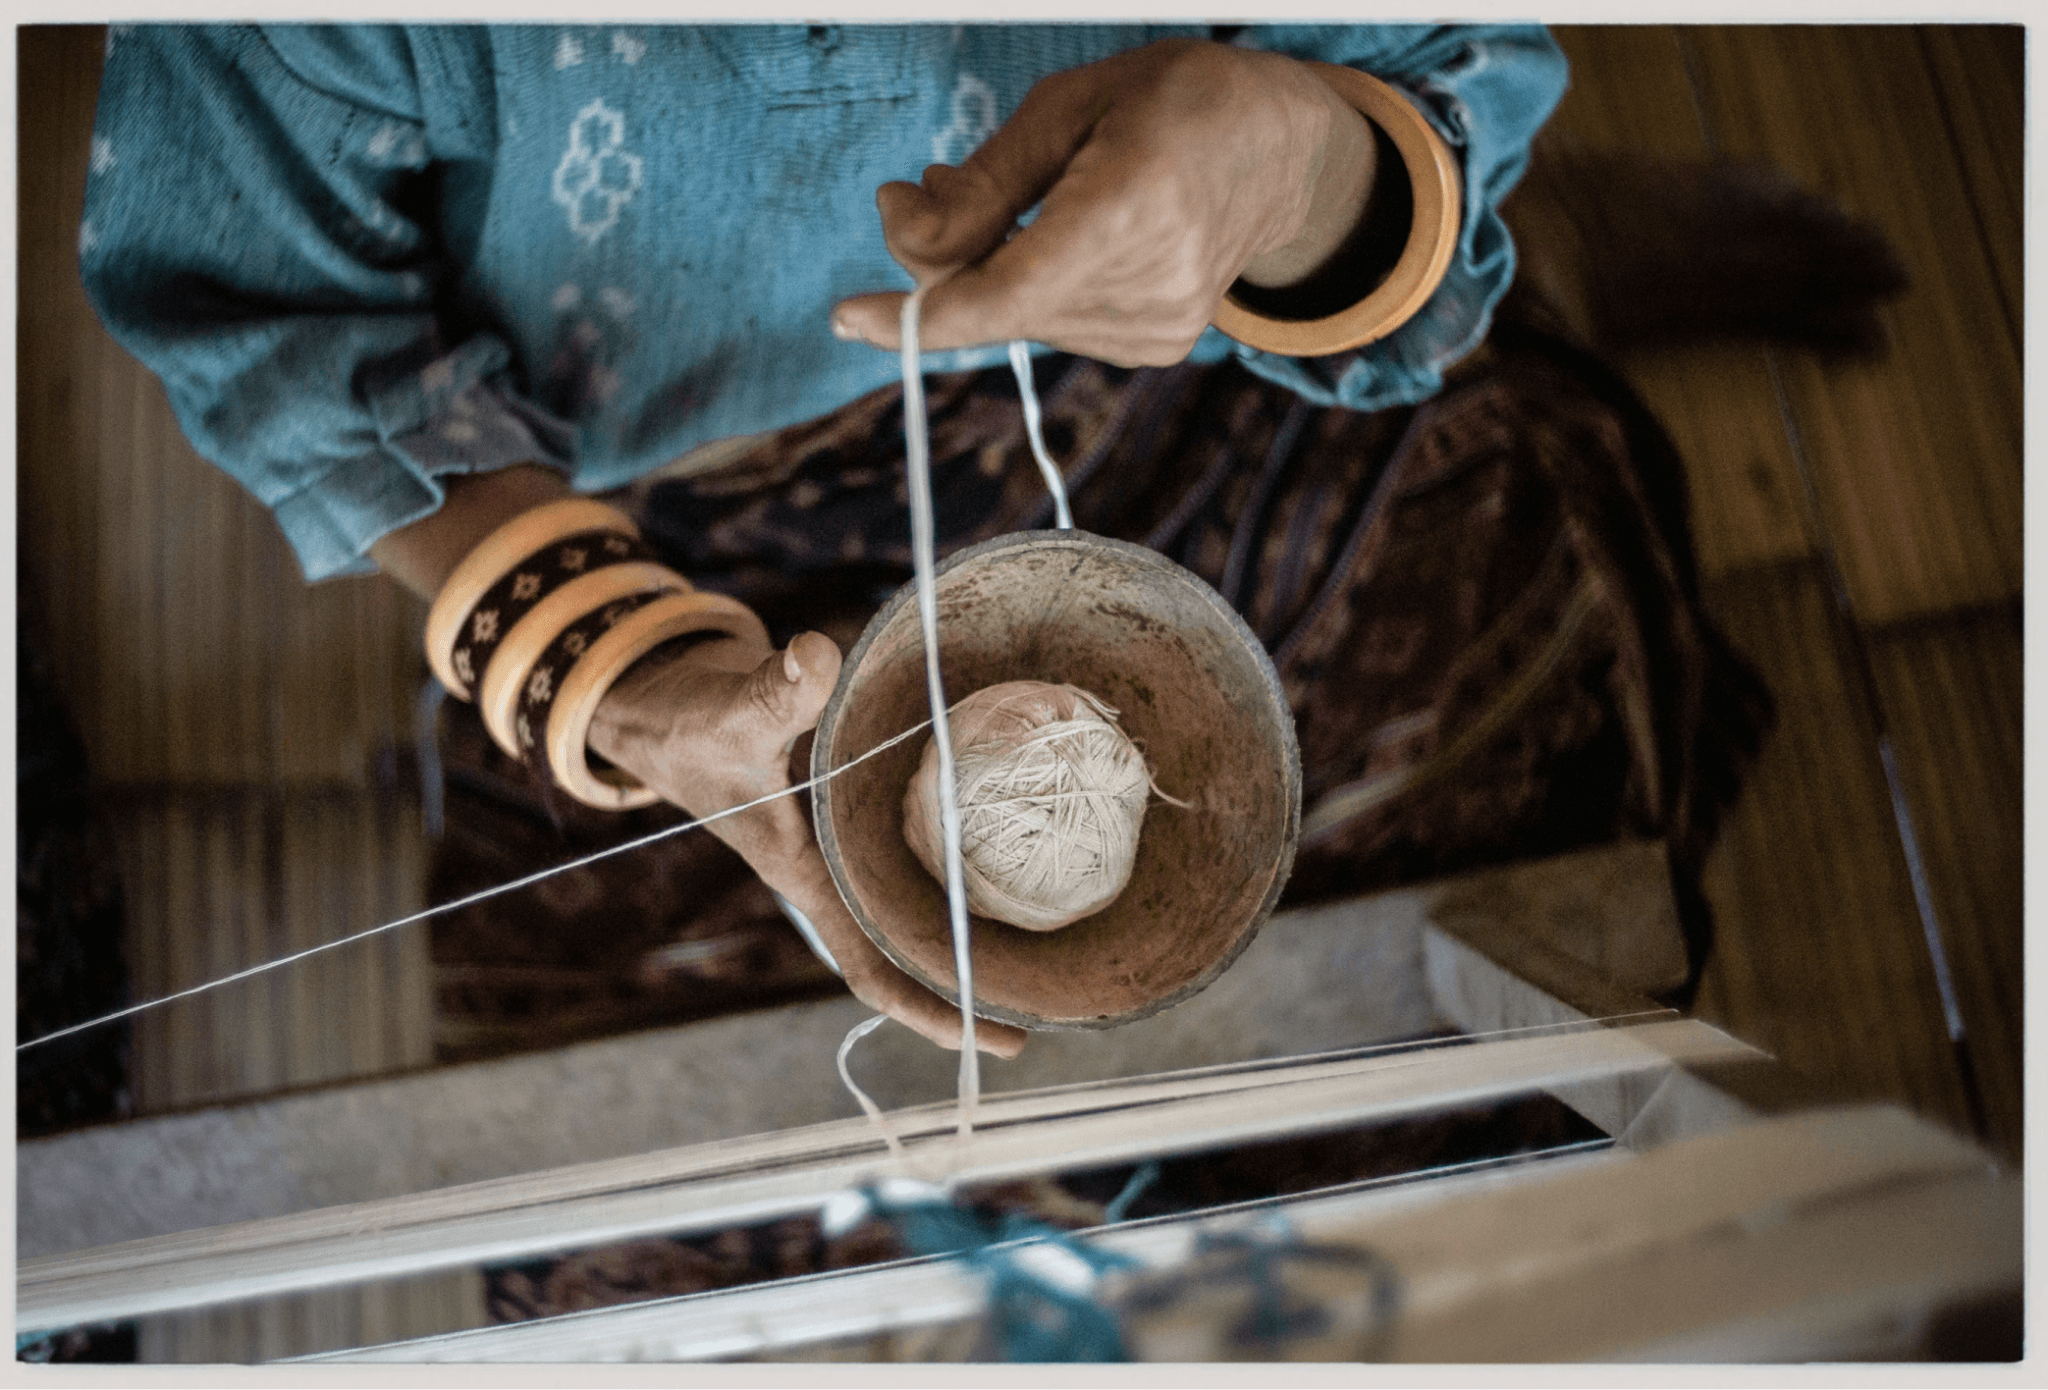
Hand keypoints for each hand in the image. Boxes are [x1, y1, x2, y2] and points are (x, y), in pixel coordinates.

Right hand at [588, 628, 1027, 1057]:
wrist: (666, 707)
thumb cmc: (687, 726)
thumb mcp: (726, 712)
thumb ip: (773, 692)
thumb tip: (815, 656)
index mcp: (806, 876)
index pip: (872, 967)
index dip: (932, 1009)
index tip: (1000, 1040)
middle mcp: (834, 872)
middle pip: (913, 950)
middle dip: (977, 982)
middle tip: (1061, 996)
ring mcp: (846, 844)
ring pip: (917, 902)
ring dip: (975, 923)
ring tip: (1057, 939)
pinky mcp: (856, 808)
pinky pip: (916, 847)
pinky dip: (958, 855)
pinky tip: (1016, 844)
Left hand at [830, 38, 1377, 365]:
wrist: (1284, 154)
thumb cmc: (1176, 105)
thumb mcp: (1070, 105)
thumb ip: (981, 184)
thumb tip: (903, 235)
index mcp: (1127, 208)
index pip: (999, 295)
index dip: (913, 314)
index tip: (848, 315)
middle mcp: (1146, 284)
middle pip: (994, 304)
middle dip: (941, 256)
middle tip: (925, 189)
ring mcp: (1155, 328)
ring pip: (1018, 317)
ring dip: (988, 267)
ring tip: (1018, 198)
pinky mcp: (1154, 347)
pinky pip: (1054, 323)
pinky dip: (1032, 285)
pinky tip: (1057, 235)